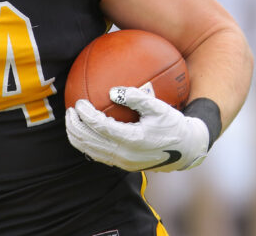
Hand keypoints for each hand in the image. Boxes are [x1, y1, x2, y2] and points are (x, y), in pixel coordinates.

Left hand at [65, 86, 208, 171]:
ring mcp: (123, 162)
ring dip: (77, 136)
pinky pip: (98, 155)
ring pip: (90, 151)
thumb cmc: (173, 125)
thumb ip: (137, 98)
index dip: (86, 115)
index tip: (79, 102)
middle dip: (75, 126)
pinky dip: (86, 144)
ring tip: (71, 120)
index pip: (101, 128)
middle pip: (90, 141)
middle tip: (69, 110)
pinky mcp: (123, 165)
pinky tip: (83, 132)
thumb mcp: (159, 108)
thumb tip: (113, 91)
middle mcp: (125, 154)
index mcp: (133, 140)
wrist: (186, 151)